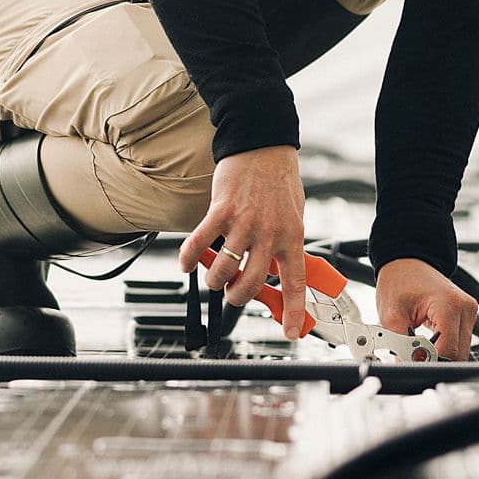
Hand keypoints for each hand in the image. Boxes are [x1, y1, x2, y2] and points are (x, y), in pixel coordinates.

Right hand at [178, 145, 310, 338]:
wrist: (263, 146)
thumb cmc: (279, 183)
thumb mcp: (294, 217)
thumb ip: (284, 246)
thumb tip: (272, 273)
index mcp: (293, 238)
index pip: (294, 283)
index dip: (293, 312)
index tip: (289, 332)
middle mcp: (270, 234)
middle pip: (250, 284)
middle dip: (236, 297)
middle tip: (231, 292)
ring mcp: (245, 223)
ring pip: (222, 270)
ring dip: (213, 280)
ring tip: (213, 276)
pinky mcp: (221, 211)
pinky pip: (199, 243)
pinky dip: (187, 257)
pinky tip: (185, 262)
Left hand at [375, 257, 478, 360]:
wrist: (406, 262)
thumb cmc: (399, 281)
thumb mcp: (391, 315)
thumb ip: (400, 344)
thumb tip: (407, 365)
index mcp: (449, 305)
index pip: (449, 350)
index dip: (430, 362)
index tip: (414, 366)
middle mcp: (465, 308)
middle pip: (459, 353)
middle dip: (436, 360)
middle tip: (414, 359)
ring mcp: (469, 311)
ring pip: (461, 350)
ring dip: (441, 354)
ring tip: (421, 347)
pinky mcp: (467, 316)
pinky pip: (460, 341)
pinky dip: (445, 346)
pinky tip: (430, 341)